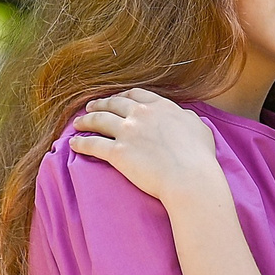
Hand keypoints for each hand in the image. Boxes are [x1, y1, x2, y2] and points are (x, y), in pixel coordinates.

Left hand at [66, 88, 223, 203]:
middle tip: (91, 107)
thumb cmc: (200, 158)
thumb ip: (189, 118)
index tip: (116, 100)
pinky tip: (73, 143)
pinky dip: (81, 142)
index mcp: (161, 107)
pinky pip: (93, 144)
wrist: (190, 179)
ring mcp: (128, 132)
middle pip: (113, 104)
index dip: (123, 96)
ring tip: (78, 122)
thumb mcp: (200, 128)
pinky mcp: (118, 152)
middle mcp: (141, 114)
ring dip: (86, 120)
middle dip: (100, 104)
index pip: (136, 95)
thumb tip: (185, 115)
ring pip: (99, 120)